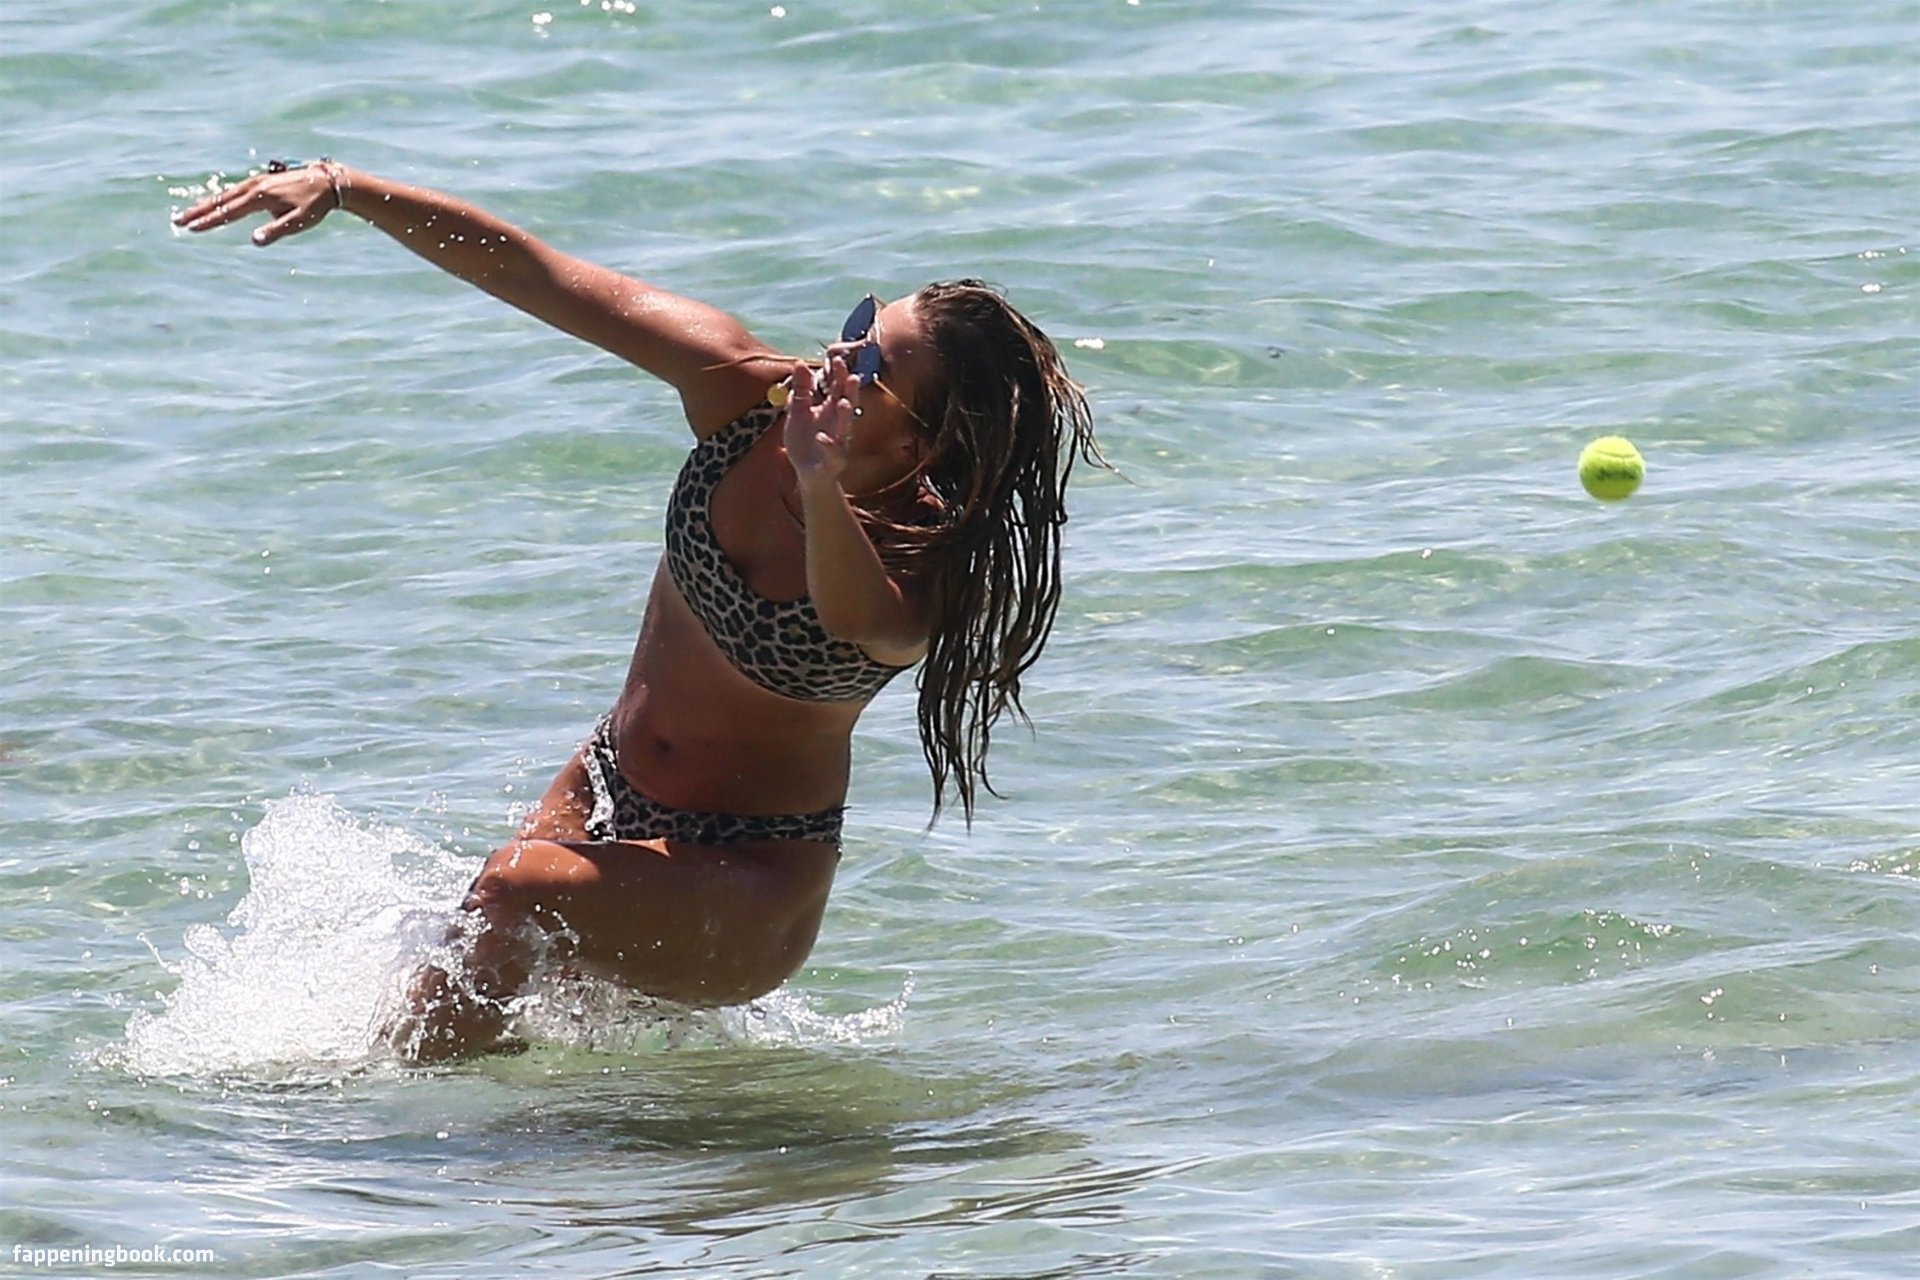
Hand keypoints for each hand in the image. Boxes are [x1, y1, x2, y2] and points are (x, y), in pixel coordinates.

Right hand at [172, 162, 344, 246]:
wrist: (328, 182)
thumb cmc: (315, 205)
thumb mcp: (300, 221)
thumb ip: (277, 231)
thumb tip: (254, 239)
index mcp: (261, 197)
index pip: (230, 212)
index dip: (210, 221)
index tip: (192, 228)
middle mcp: (254, 187)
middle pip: (221, 201)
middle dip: (198, 212)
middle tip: (177, 221)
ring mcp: (256, 182)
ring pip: (225, 194)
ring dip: (206, 204)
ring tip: (189, 215)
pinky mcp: (261, 182)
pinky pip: (235, 191)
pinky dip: (220, 198)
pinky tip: (215, 205)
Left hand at [781, 355, 861, 487]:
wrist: (808, 474)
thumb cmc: (805, 441)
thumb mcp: (798, 412)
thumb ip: (800, 390)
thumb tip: (799, 363)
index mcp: (829, 409)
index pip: (837, 388)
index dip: (838, 375)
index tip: (837, 359)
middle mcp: (838, 423)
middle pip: (847, 403)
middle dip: (849, 391)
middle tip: (850, 376)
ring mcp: (838, 441)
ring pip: (845, 426)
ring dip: (844, 415)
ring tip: (841, 402)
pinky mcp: (833, 460)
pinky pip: (833, 452)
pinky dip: (827, 445)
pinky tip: (820, 438)